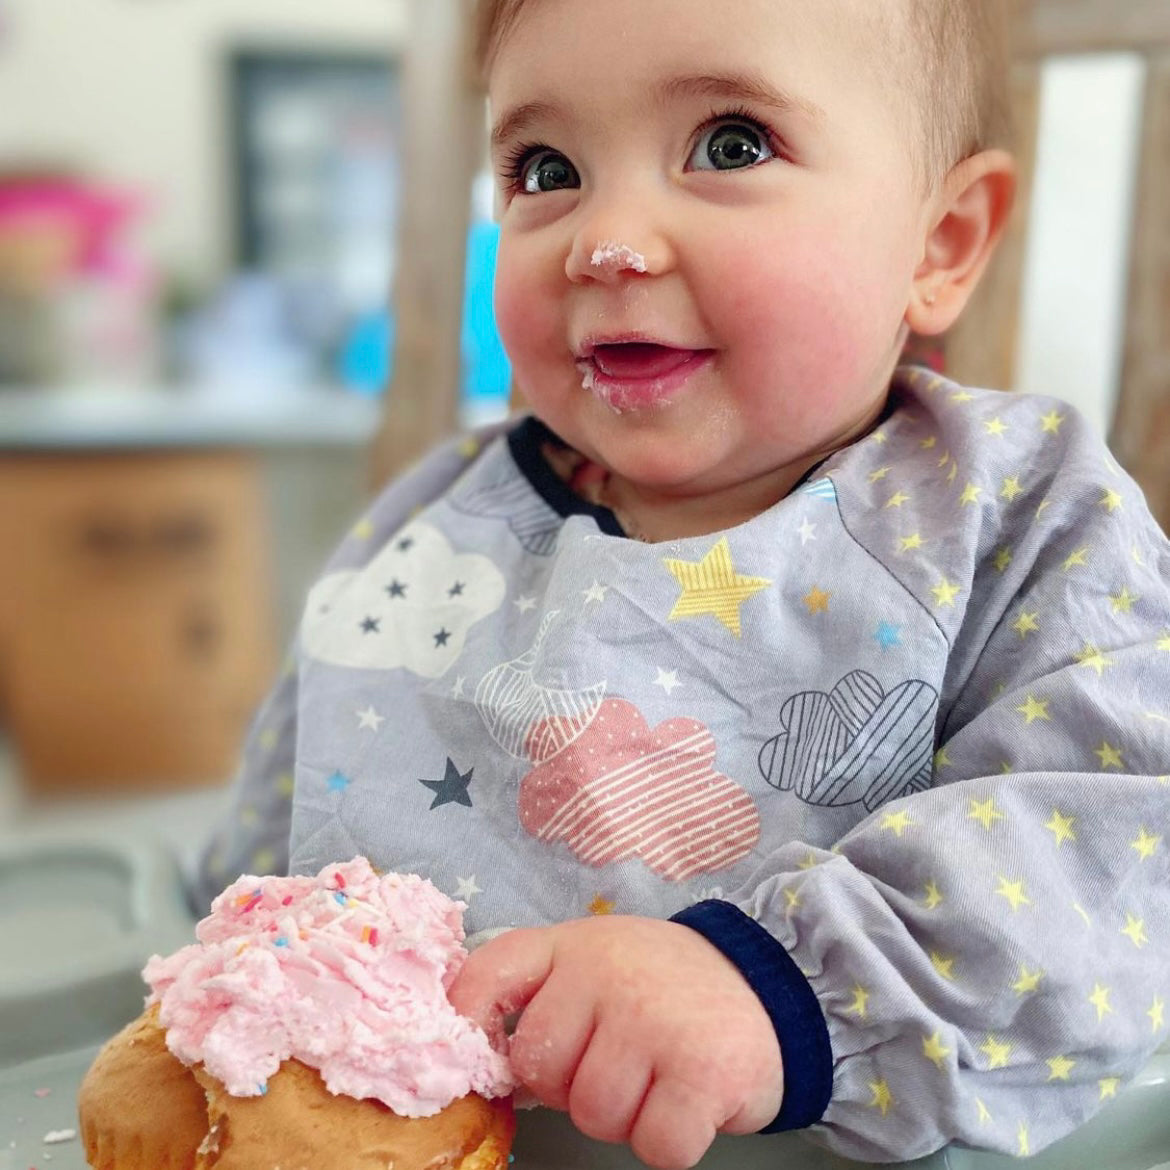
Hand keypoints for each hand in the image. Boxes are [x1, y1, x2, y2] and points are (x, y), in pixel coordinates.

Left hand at [448, 915, 782, 1169]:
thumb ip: (542, 990)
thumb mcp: (598, 959)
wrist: (765, 983)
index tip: (477, 1054)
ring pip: (594, 1116)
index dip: (468, 1019)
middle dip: (573, 1086)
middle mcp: (607, 975)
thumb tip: (480, 1053)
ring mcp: (654, 1021)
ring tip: (658, 1074)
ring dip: (625, 1116)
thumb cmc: (664, 984)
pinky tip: (689, 1098)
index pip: (490, 974)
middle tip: (619, 1060)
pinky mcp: (702, 1072)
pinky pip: (654, 1146)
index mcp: (573, 946)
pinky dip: (670, 1140)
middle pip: (541, 1071)